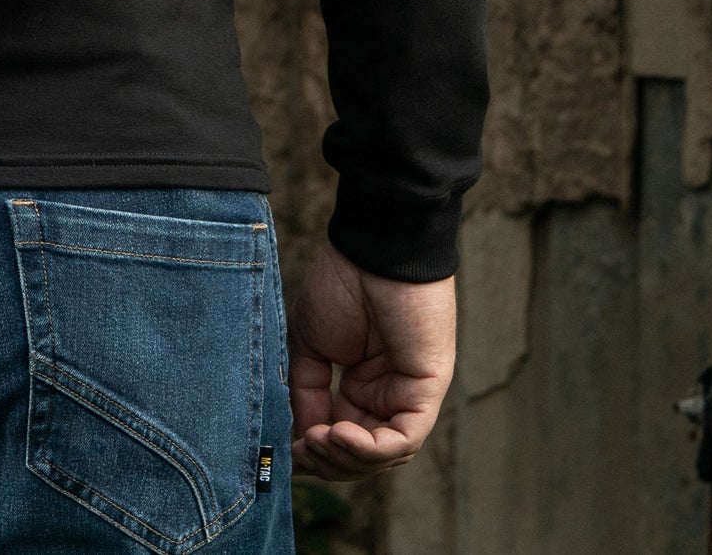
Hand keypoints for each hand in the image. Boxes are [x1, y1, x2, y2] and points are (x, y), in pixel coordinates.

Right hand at [288, 241, 454, 479]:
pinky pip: (404, 439)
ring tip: (317, 440)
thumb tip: (302, 438)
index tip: (285, 452)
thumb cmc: (341, 284)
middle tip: (301, 452)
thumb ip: (306, 390)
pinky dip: (370, 447)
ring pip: (383, 455)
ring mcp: (408, 394)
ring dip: (346, 458)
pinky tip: (338, 432)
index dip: (315, 452)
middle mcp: (386, 395)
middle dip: (330, 462)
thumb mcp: (309, 341)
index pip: (341, 437)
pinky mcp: (426, 391)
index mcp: (360, 385)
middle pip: (362, 455)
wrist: (371, 250)